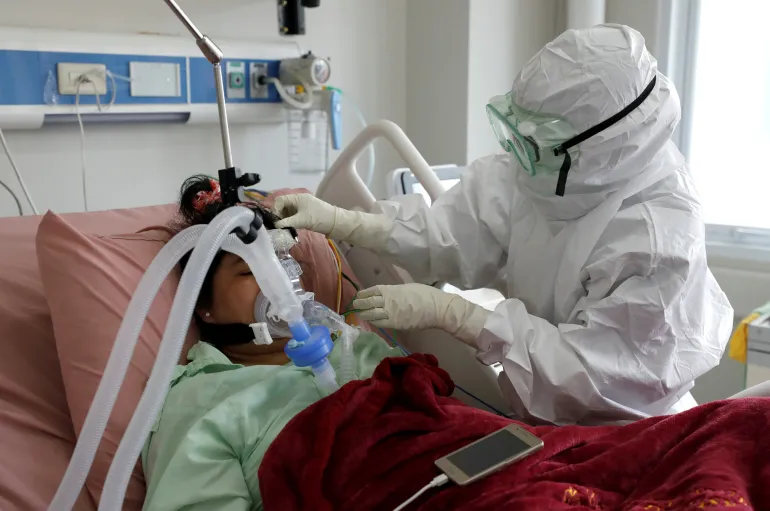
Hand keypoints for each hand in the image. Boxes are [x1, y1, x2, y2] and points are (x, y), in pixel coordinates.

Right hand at [273, 193, 336, 234]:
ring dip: (285, 219)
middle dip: (280, 215)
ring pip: (288, 211)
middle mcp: (298, 200)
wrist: (335, 222)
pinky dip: (291, 220)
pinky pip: (294, 215)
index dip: (275, 209)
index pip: (280, 200)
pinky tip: (291, 227)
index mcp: (297, 197)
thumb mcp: (301, 220)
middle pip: (283, 205)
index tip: (275, 220)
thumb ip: (286, 222)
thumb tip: (275, 225)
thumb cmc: (318, 218)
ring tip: (285, 227)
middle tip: (279, 225)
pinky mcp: (305, 212)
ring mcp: (302, 206)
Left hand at [352, 284, 489, 346]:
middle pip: (368, 303)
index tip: (358, 295)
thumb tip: (387, 294)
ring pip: (371, 314)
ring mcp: (390, 314)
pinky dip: (373, 321)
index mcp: (390, 290)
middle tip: (354, 305)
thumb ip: (394, 291)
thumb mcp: (407, 287)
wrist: (436, 308)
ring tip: (359, 314)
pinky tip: (370, 320)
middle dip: (360, 304)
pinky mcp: (396, 324)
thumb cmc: (425, 294)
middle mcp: (387, 301)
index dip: (363, 294)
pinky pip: (380, 323)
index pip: (371, 291)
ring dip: (363, 314)